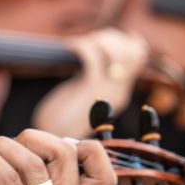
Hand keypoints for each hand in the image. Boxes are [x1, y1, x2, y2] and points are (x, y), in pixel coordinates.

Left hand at [33, 28, 148, 136]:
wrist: (46, 150)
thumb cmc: (56, 119)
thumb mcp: (79, 93)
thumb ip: (89, 76)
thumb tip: (90, 50)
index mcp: (118, 91)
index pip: (138, 54)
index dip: (127, 39)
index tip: (106, 34)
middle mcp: (118, 92)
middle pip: (132, 50)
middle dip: (111, 37)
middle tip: (89, 38)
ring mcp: (105, 92)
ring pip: (115, 51)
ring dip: (97, 40)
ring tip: (78, 44)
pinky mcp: (89, 91)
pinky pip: (93, 58)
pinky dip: (82, 46)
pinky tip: (69, 46)